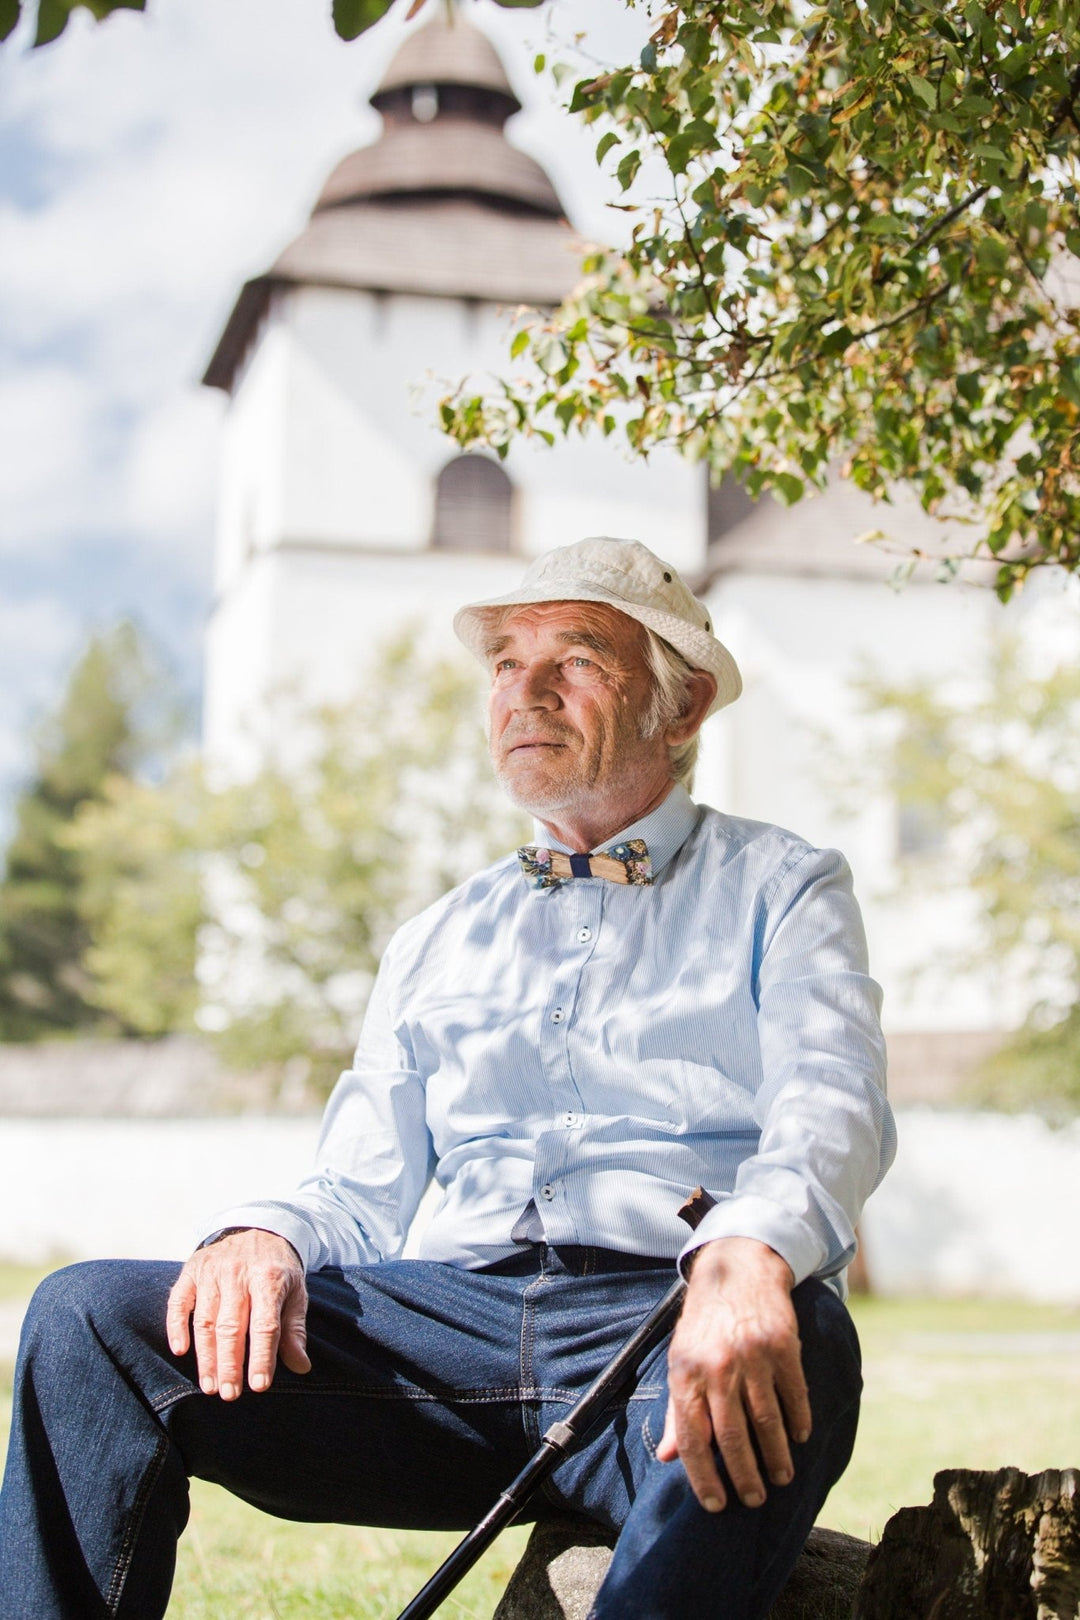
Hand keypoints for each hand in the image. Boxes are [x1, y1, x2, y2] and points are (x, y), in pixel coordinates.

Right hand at [166, 1228, 310, 1400]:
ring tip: (210, 1386)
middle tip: (229, 1395)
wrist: (259, 1228)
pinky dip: (176, 1326)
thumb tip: (301, 1366)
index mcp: (269, 1279)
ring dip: (205, 1356)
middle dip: (229, 1364)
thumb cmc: (278, 1270)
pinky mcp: (192, 1270)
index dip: (262, 1356)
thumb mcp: (295, 1293)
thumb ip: (294, 1330)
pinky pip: (179, 1301)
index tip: (259, 1386)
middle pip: (231, 1326)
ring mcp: (212, 1272)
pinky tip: (180, 1350)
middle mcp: (239, 1275)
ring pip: (205, 1320)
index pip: (265, 1325)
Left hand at [657, 1236, 810, 1512]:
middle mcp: (717, 1366)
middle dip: (744, 1476)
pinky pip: (793, 1395)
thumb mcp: (681, 1359)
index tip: (717, 1505)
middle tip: (755, 1499)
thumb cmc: (705, 1323)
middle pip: (732, 1437)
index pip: (692, 1438)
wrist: (737, 1268)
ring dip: (775, 1457)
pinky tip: (799, 1438)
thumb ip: (677, 1410)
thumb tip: (669, 1458)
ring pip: (766, 1422)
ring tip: (781, 1477)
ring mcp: (751, 1356)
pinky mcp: (783, 1347)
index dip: (703, 1477)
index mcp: (686, 1372)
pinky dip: (798, 1422)